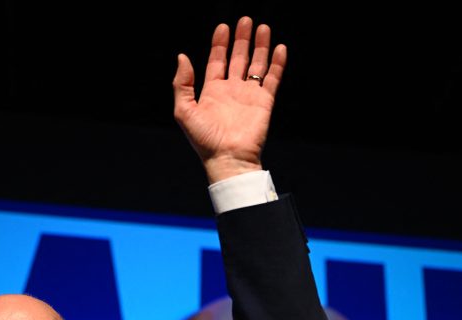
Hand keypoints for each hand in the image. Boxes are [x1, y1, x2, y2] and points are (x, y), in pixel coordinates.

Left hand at [173, 16, 285, 183]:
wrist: (228, 158)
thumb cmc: (204, 140)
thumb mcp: (184, 111)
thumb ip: (181, 84)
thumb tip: (182, 57)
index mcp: (212, 91)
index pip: (217, 61)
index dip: (220, 44)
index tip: (223, 27)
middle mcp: (232, 91)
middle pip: (238, 58)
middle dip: (242, 39)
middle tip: (246, 20)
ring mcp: (249, 95)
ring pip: (256, 65)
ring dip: (260, 46)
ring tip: (262, 27)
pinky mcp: (265, 102)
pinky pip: (273, 79)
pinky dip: (277, 64)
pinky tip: (280, 48)